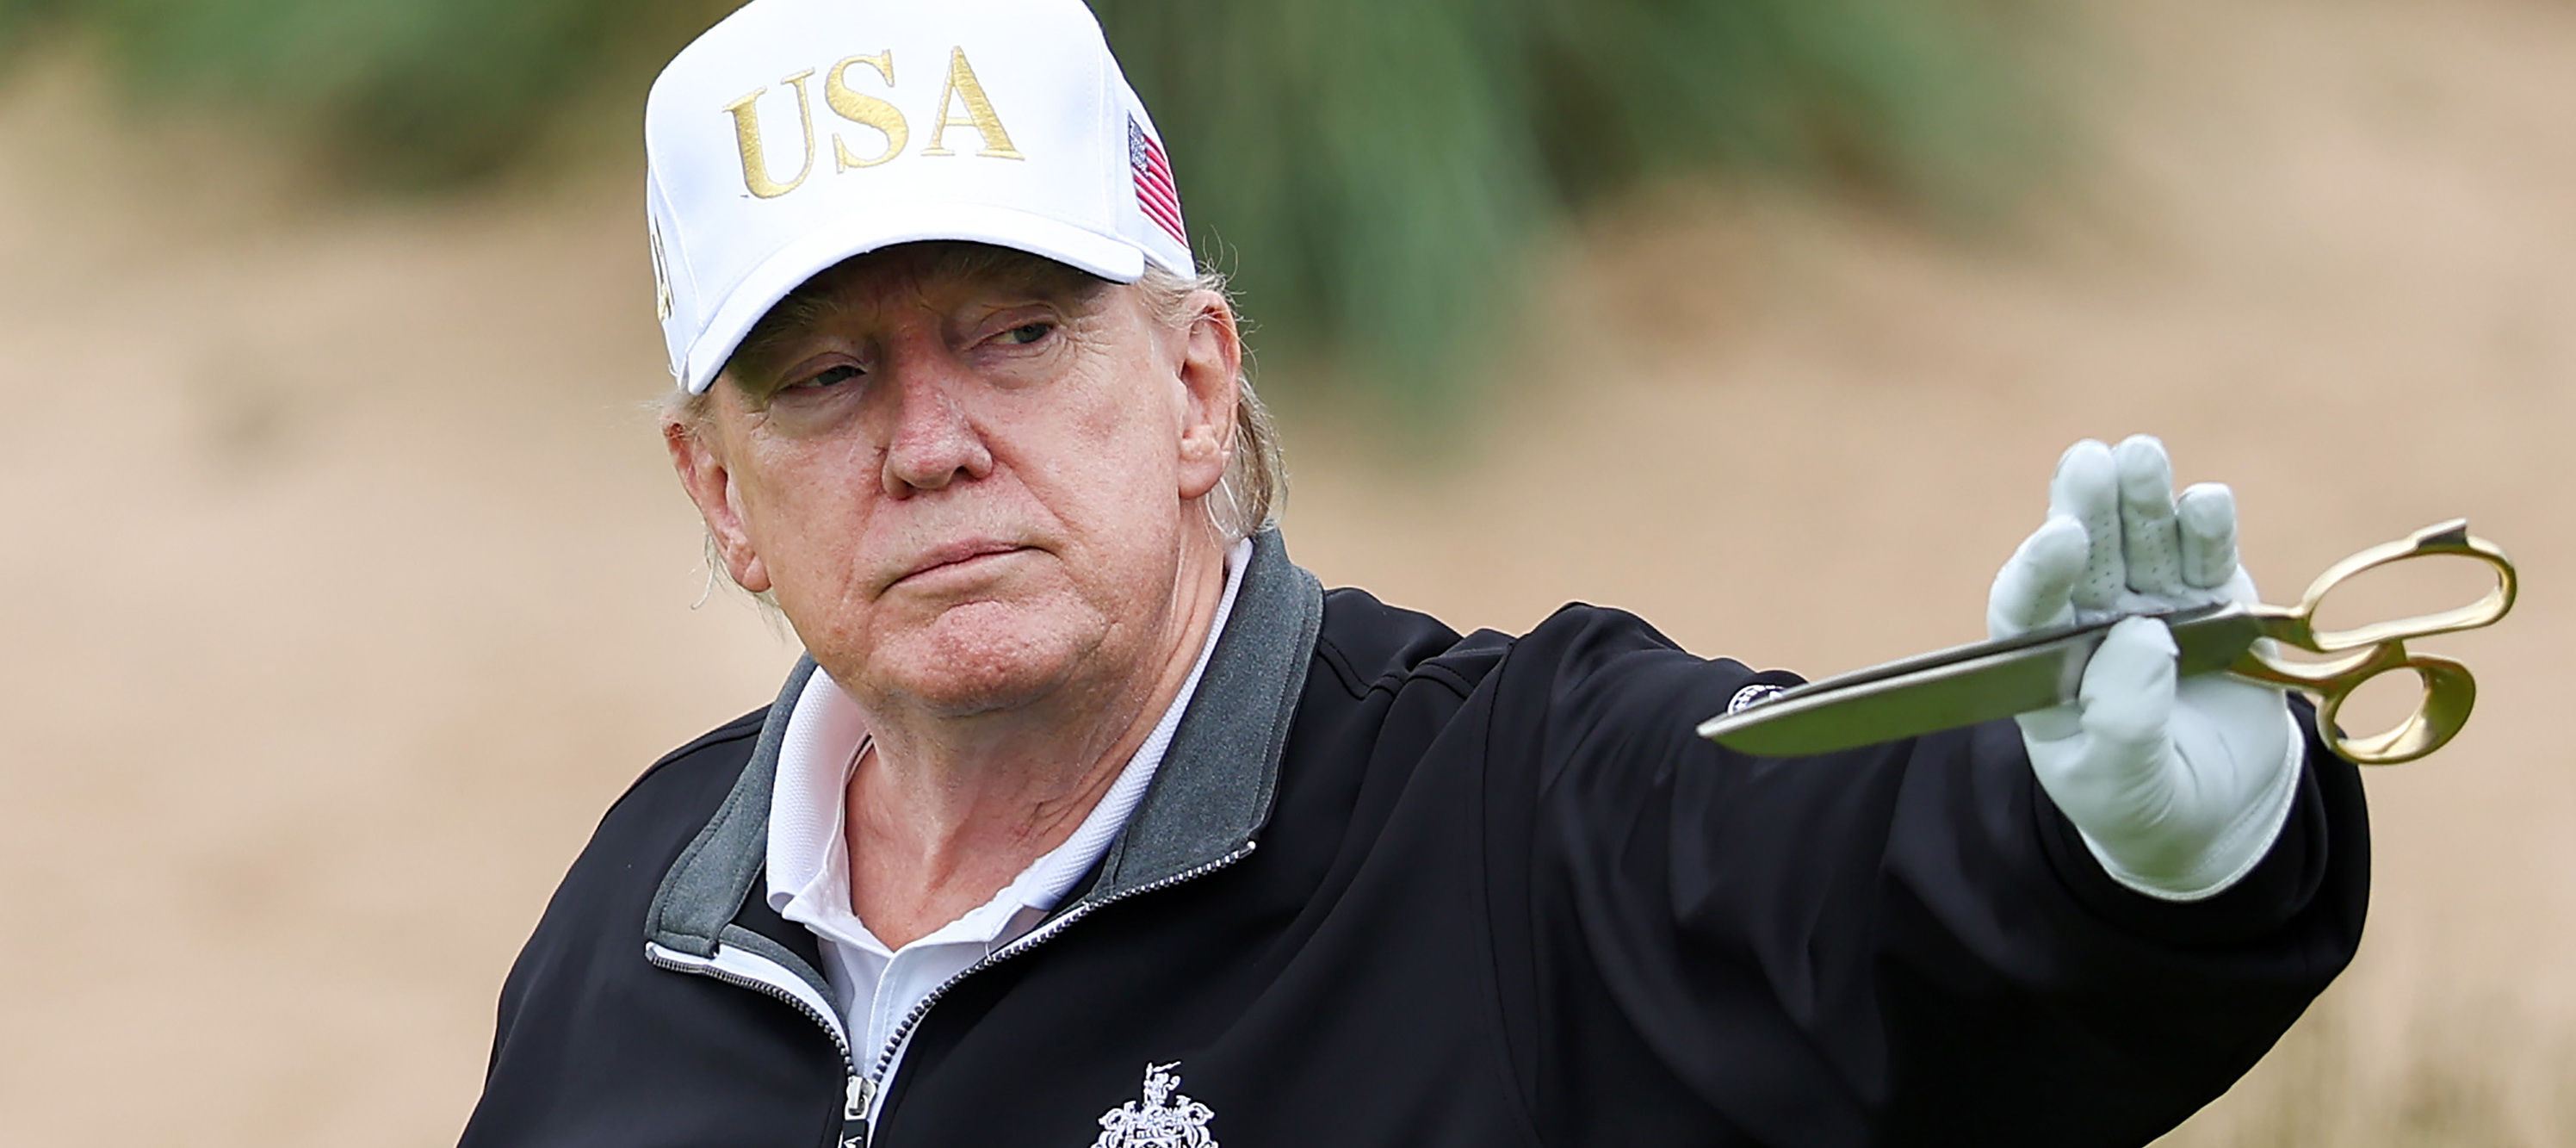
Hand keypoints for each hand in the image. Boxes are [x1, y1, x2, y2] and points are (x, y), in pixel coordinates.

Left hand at [1986, 436, 2303, 900]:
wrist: (2212, 813)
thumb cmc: (2142, 802)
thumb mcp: (2122, 784)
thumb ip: (2125, 721)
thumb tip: (2145, 634)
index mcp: (2043, 662)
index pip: (2028, 605)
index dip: (2040, 569)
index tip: (2059, 538)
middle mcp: (2092, 620)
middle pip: (2084, 552)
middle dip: (2087, 506)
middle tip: (2092, 462)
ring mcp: (2155, 603)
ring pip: (2143, 540)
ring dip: (2143, 497)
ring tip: (2141, 456)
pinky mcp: (2216, 602)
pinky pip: (2208, 558)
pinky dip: (2209, 527)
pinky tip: (2206, 500)